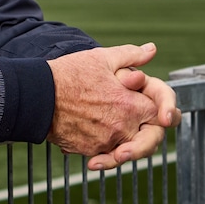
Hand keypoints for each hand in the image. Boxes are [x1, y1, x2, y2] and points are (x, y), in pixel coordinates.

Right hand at [47, 43, 179, 171]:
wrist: (37, 96)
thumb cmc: (69, 74)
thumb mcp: (102, 57)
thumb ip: (132, 56)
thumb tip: (151, 50)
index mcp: (132, 105)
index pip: (163, 116)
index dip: (167, 113)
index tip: (165, 116)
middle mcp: (123, 127)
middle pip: (149, 140)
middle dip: (147, 138)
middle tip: (141, 132)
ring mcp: (106, 141)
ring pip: (127, 148)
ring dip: (125, 144)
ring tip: (117, 137)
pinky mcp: (89, 150)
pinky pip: (105, 153)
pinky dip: (104, 150)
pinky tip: (97, 140)